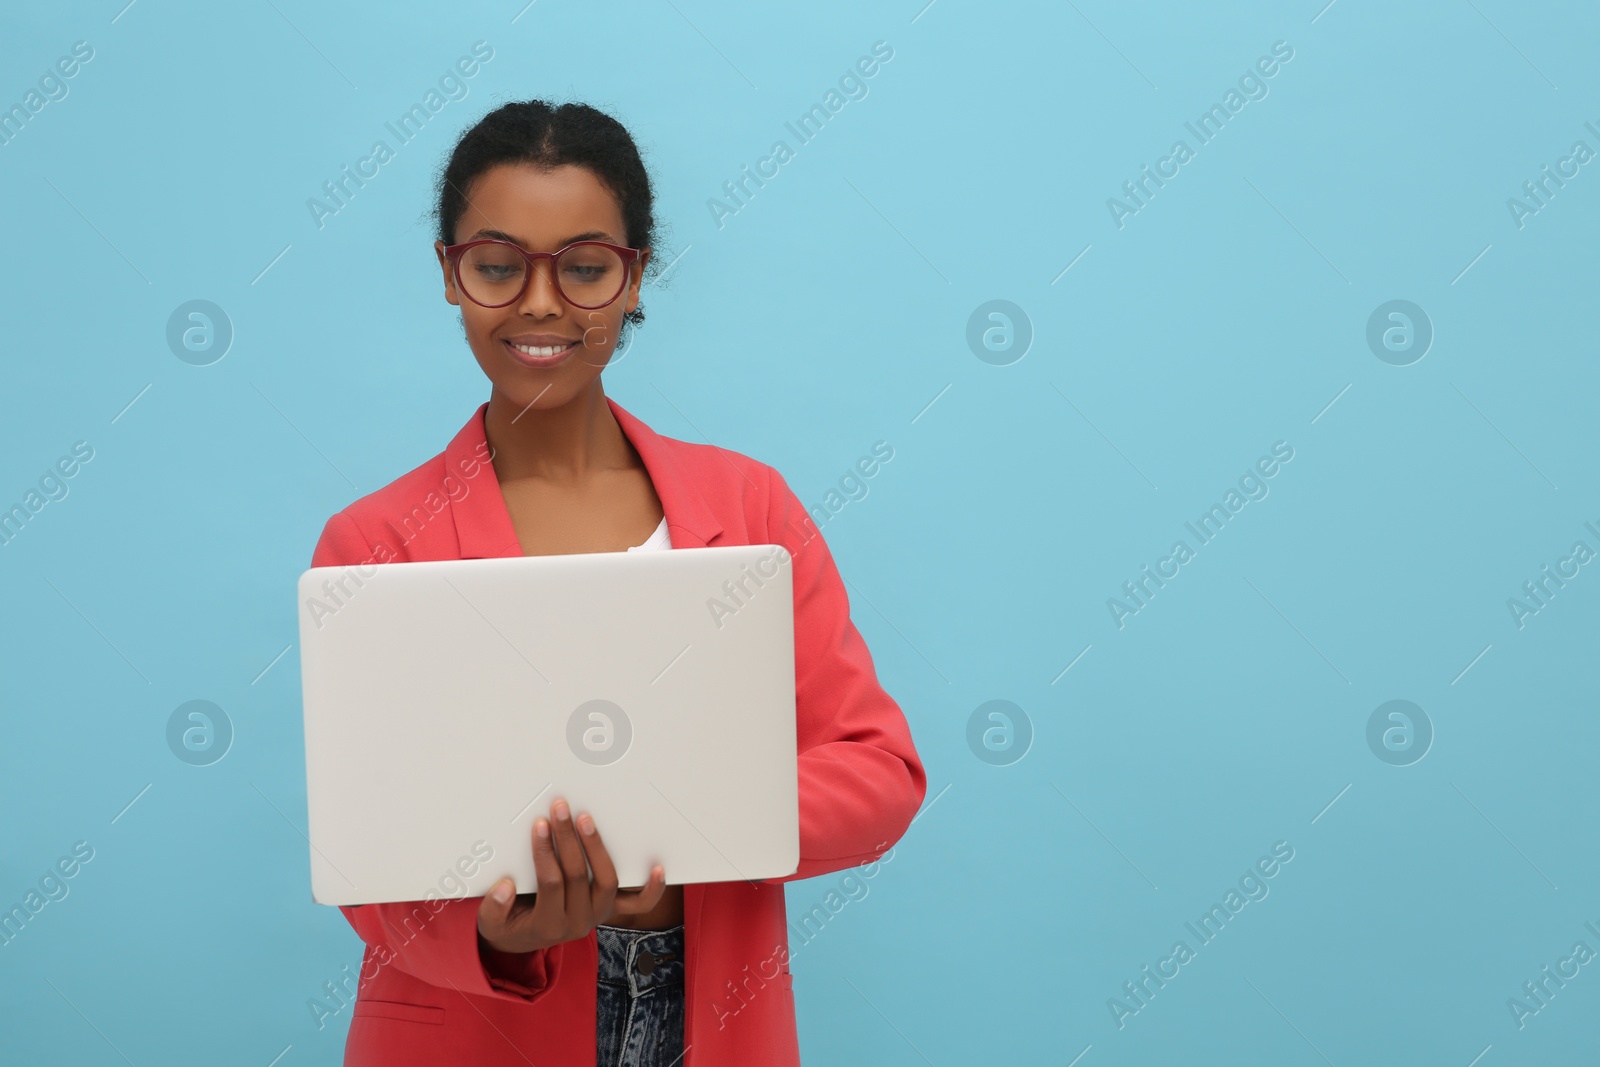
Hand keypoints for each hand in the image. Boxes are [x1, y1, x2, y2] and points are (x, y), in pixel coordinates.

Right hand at [476, 796, 666, 953]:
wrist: (524, 939)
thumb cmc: (509, 923)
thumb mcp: (490, 922)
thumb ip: (494, 907)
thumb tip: (505, 887)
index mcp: (548, 924)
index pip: (551, 883)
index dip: (545, 853)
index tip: (539, 825)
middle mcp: (578, 922)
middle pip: (579, 876)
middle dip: (568, 839)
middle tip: (560, 810)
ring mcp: (598, 914)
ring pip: (607, 881)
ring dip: (597, 847)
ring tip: (585, 819)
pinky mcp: (610, 909)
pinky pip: (638, 903)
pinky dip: (651, 888)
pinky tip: (658, 867)